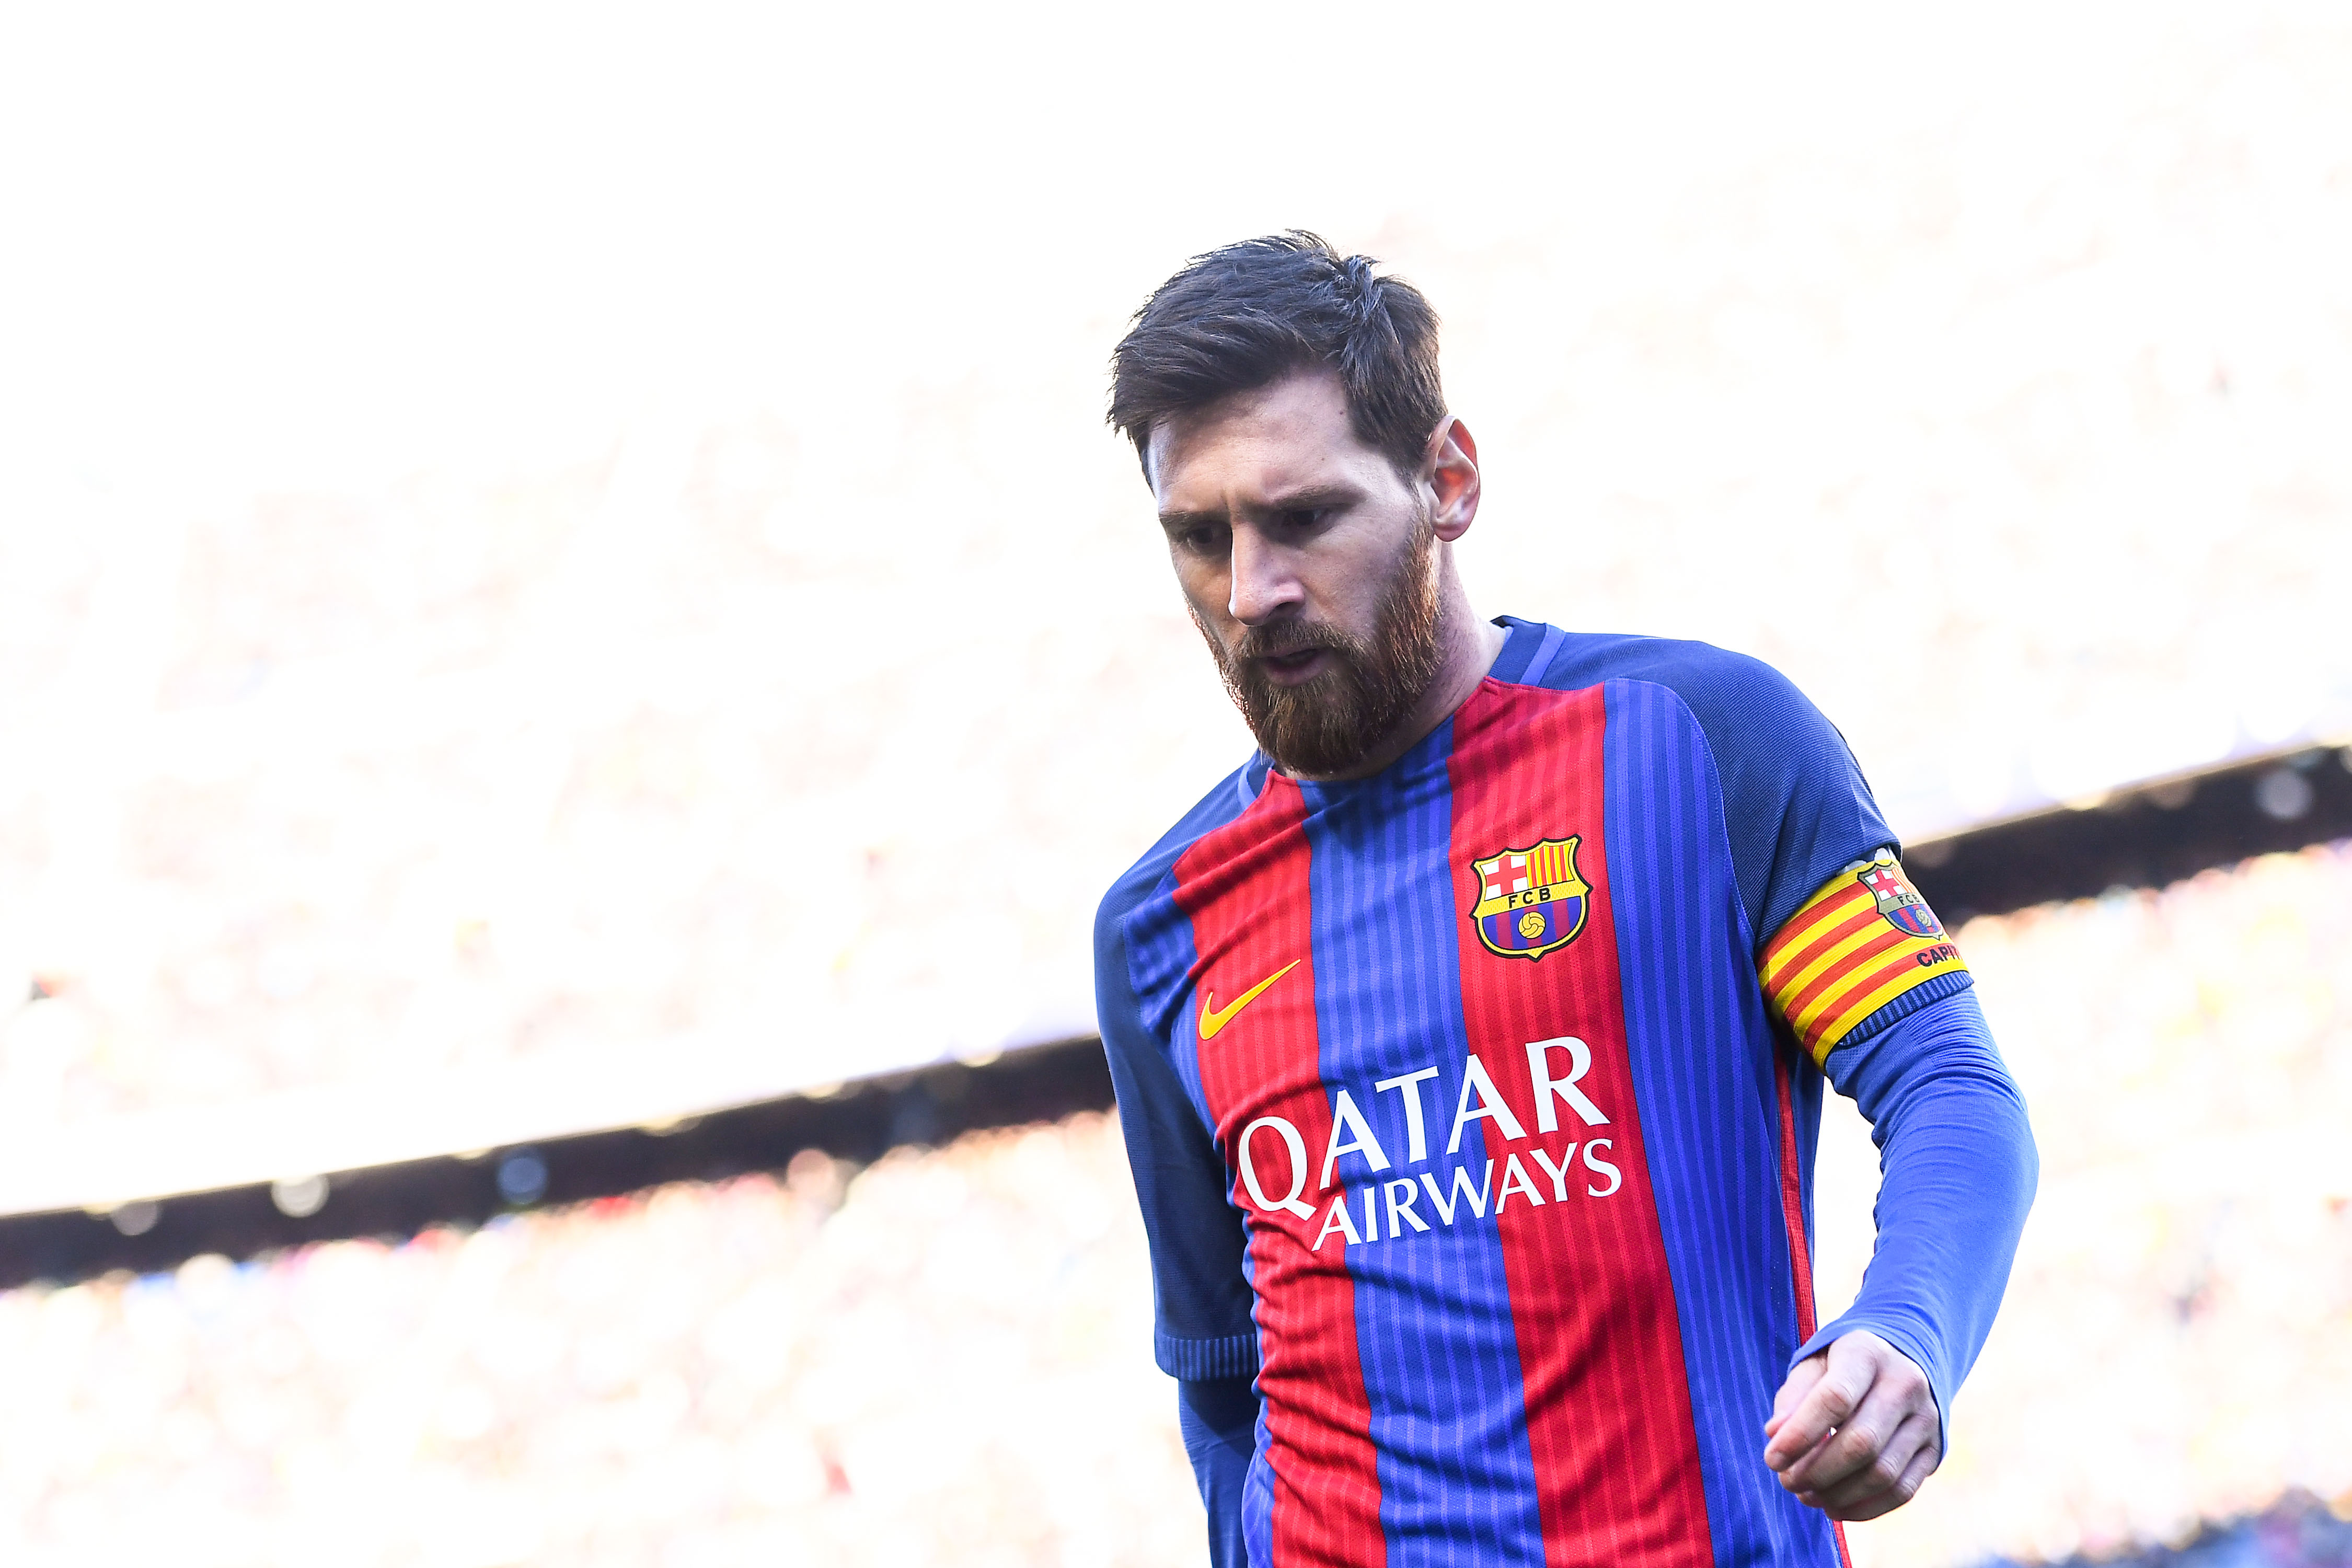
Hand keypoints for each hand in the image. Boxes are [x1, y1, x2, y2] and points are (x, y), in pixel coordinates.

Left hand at [1762, 1329, 1939, 1520]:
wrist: (1900, 1361)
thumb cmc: (1842, 1367)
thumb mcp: (1813, 1366)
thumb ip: (1793, 1397)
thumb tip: (1775, 1434)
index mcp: (1868, 1354)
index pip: (1835, 1399)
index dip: (1800, 1435)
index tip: (1771, 1459)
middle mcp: (1905, 1384)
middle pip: (1861, 1443)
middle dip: (1817, 1472)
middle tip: (1787, 1482)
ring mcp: (1926, 1419)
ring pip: (1883, 1473)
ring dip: (1838, 1494)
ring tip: (1806, 1496)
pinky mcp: (1934, 1450)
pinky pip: (1903, 1491)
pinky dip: (1864, 1508)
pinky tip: (1834, 1507)